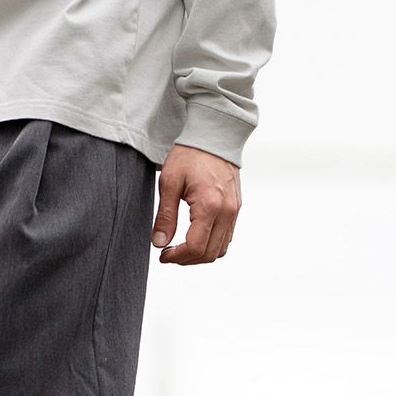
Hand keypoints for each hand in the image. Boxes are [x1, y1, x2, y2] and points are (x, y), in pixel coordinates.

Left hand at [151, 145, 240, 263]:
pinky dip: (211, 244)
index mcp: (210, 206)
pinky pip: (227, 237)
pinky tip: (195, 236)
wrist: (214, 136)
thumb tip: (159, 243)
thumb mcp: (169, 183)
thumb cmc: (190, 155)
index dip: (177, 257)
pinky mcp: (236, 208)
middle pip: (210, 254)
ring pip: (221, 249)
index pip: (196, 247)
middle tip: (168, 253)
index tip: (162, 255)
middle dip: (187, 260)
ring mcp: (235, 211)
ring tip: (180, 247)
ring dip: (200, 255)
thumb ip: (165, 216)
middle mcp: (227, 211)